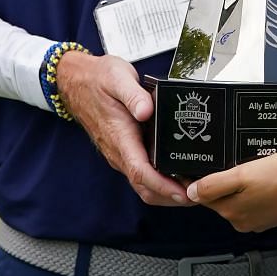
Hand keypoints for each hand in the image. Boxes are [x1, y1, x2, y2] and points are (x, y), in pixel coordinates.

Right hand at [54, 50, 191, 206]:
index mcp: (119, 136)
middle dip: (171, 197)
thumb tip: (146, 111)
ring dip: (167, 192)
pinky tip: (179, 175)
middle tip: (200, 196)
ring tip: (195, 189)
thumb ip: (133, 95)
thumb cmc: (98, 78)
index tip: (183, 193)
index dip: (163, 186)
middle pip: (145, 187)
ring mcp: (120, 153)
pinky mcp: (124, 150)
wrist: (76, 79)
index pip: (140, 172)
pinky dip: (161, 182)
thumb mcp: (118, 78)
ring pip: (143, 184)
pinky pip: (142, 174)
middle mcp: (119, 151)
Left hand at [186, 151, 276, 232]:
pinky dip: (255, 191)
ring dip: (240, 186)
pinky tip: (265, 180)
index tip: (207, 167)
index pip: (204, 195)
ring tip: (254, 171)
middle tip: (236, 164)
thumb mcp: (243, 174)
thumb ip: (214, 185)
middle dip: (224, 182)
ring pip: (238, 199)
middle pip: (220, 198)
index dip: (201, 179)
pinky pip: (254, 201)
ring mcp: (256, 220)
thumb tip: (191, 193)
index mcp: (230, 210)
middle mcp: (240, 220)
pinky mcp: (270, 216)